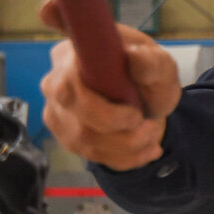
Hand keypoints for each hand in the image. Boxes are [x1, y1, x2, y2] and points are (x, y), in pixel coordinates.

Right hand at [38, 0, 181, 170]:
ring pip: (85, 141)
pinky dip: (126, 157)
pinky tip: (148, 148)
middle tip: (149, 125)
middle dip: (119, 130)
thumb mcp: (159, 64)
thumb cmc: (146, 73)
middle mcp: (54, 84)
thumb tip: (134, 57)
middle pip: (76, 117)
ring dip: (127, 145)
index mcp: (71, 55)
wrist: (145, 95)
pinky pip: (93, 155)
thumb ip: (151, 62)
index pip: (68, 85)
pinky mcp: (66, 136)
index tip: (136, 116)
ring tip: (153, 133)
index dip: (98, 107)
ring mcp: (57, 113)